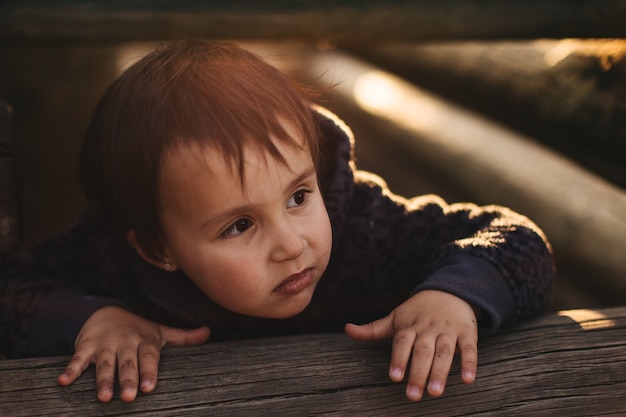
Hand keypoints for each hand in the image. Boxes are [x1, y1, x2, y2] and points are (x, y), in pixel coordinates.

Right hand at [57, 306, 209, 402]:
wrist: (104, 311)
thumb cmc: (137, 329)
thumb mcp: (160, 331)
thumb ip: (183, 337)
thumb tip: (208, 332)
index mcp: (144, 341)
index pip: (148, 357)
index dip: (149, 371)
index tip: (149, 387)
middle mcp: (125, 343)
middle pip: (127, 362)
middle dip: (128, 379)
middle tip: (129, 397)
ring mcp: (105, 344)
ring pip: (104, 364)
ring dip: (102, 380)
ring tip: (103, 397)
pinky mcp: (85, 346)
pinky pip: (77, 359)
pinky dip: (71, 369)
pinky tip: (64, 381)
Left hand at [344, 290, 477, 401]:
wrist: (450, 291)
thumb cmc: (417, 312)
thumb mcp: (395, 318)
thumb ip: (372, 329)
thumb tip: (347, 330)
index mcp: (410, 326)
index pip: (402, 343)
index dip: (398, 359)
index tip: (394, 377)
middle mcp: (428, 329)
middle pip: (423, 351)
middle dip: (418, 373)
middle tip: (413, 395)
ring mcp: (448, 331)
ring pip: (445, 352)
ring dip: (441, 372)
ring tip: (435, 392)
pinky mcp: (467, 333)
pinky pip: (469, 349)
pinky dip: (469, 363)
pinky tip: (468, 380)